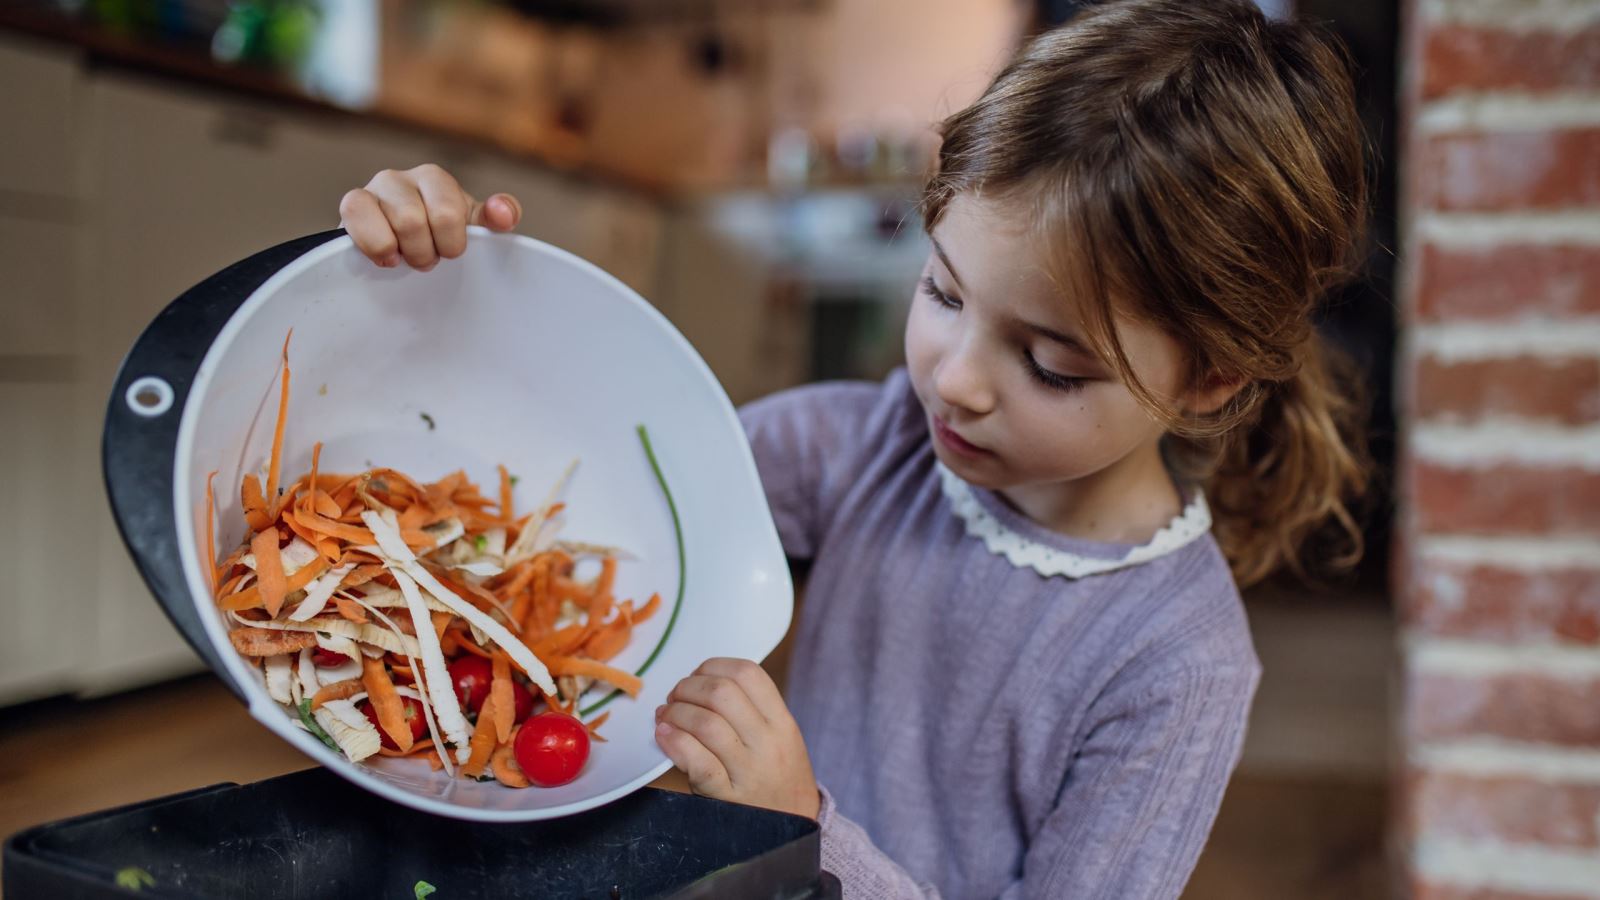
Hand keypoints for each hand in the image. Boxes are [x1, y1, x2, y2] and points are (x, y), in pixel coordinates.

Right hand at [338, 164, 521, 270]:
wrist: (394, 251)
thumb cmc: (435, 237)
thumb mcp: (470, 228)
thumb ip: (496, 218)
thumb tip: (504, 215)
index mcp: (435, 179)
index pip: (449, 214)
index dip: (451, 244)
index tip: (450, 252)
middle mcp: (402, 177)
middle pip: (418, 221)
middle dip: (425, 252)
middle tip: (425, 258)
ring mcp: (374, 188)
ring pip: (398, 223)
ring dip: (404, 252)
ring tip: (404, 256)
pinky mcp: (352, 204)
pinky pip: (358, 215)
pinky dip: (376, 245)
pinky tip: (384, 255)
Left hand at [655, 658, 820, 818]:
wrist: (792, 832)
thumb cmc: (778, 780)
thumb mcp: (781, 740)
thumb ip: (751, 711)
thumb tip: (699, 682)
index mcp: (783, 723)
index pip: (748, 674)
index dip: (714, 666)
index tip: (698, 675)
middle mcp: (768, 743)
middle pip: (722, 692)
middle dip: (688, 687)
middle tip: (676, 696)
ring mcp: (748, 771)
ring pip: (705, 723)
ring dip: (676, 712)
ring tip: (666, 716)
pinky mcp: (726, 796)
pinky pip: (696, 761)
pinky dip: (673, 742)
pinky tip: (664, 736)